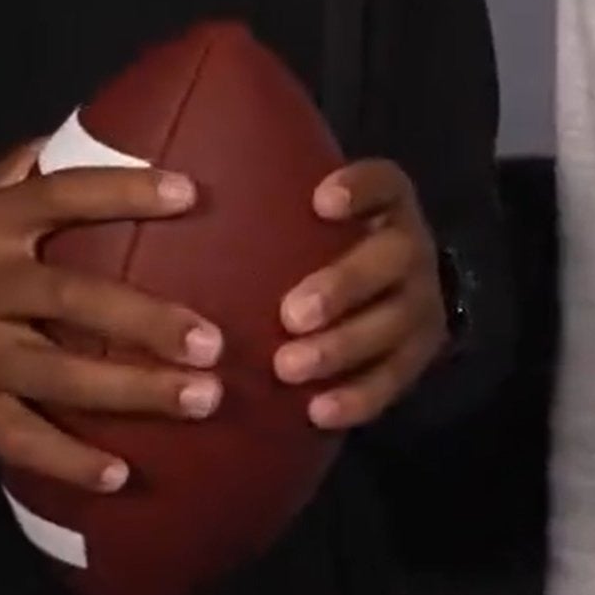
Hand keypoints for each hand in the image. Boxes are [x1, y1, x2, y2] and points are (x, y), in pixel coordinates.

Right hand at [0, 139, 219, 492]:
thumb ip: (16, 174)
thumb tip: (88, 132)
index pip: (61, 196)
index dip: (125, 190)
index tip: (192, 193)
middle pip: (73, 296)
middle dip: (147, 320)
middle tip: (216, 339)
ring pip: (57, 372)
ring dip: (132, 391)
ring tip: (201, 399)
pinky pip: (18, 438)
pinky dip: (68, 461)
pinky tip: (120, 476)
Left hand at [273, 159, 448, 429]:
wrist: (395, 293)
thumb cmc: (324, 246)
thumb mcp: (310, 214)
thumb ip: (270, 202)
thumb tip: (172, 182)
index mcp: (388, 204)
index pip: (384, 183)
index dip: (358, 189)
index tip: (320, 201)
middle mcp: (412, 249)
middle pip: (392, 260)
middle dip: (343, 287)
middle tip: (289, 315)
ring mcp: (422, 303)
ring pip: (394, 324)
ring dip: (342, 348)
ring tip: (289, 369)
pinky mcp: (418, 355)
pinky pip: (395, 378)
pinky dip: (358, 397)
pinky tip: (318, 412)